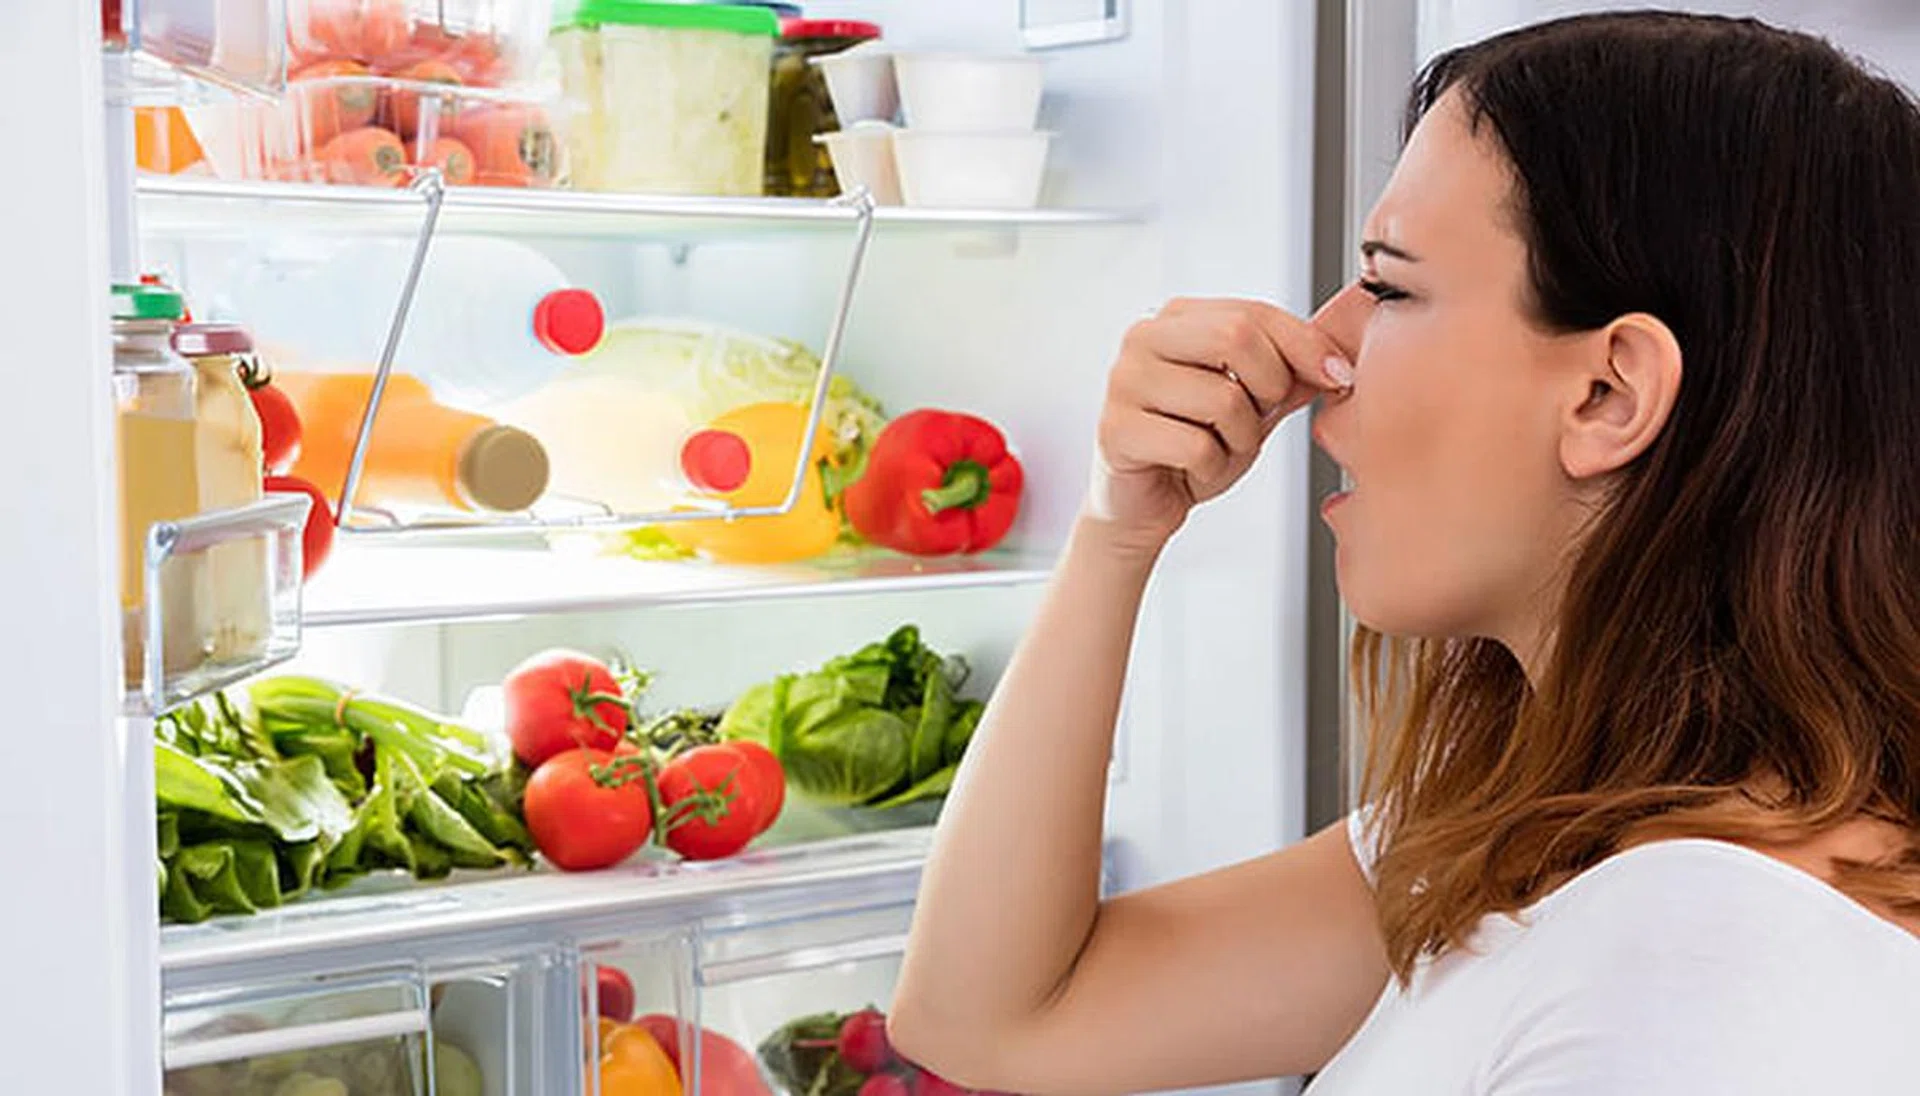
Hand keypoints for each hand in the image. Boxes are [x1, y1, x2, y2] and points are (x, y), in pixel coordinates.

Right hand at [1085, 298, 1347, 556]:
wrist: (1147, 502)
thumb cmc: (1195, 445)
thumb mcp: (1254, 404)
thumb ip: (1290, 375)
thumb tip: (1339, 361)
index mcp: (1176, 318)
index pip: (1253, 313)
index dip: (1305, 344)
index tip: (1337, 376)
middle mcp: (1143, 339)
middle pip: (1234, 338)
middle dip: (1270, 386)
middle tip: (1262, 417)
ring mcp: (1124, 382)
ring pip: (1222, 399)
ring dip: (1241, 438)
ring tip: (1220, 448)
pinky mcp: (1115, 431)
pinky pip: (1196, 446)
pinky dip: (1212, 467)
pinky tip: (1194, 469)